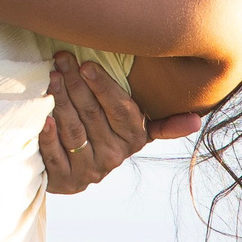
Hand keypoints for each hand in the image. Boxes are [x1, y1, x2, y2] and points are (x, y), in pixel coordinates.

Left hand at [38, 52, 202, 193]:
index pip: (120, 111)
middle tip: (61, 60)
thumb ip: (162, 122)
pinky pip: (55, 154)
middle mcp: (114, 157)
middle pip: (93, 116)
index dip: (103, 87)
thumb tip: (197, 120)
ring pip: (74, 130)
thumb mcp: (133, 126)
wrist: (72, 167)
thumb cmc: (104, 132)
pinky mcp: (65, 181)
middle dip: (76, 84)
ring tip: (51, 76)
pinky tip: (44, 115)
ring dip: (61, 101)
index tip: (86, 65)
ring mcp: (89, 170)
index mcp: (134, 139)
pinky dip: (48, 134)